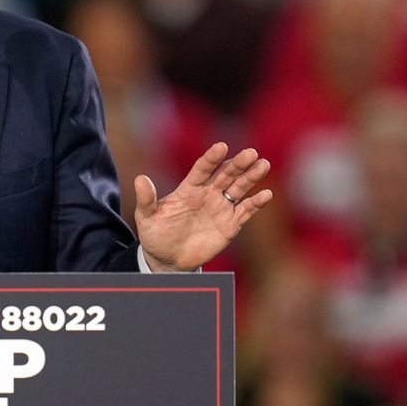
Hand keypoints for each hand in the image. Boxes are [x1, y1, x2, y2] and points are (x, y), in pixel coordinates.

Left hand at [134, 142, 271, 272]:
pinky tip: (266, 195)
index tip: (221, 146)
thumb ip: (146, 199)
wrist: (167, 259)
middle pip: (225, 174)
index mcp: (188, 189)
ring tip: (263, 164)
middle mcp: (207, 194)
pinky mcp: (230, 224)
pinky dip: (256, 203)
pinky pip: (245, 211)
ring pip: (239, 188)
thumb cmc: (156, 234)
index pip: (202, 169)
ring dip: (251, 177)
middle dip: (238, 164)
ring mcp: (220, 208)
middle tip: (251, 153)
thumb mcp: (146, 217)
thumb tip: (140, 179)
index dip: (211, 158)